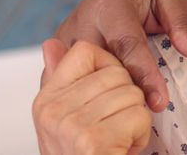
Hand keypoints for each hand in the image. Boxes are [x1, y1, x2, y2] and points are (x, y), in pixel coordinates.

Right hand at [33, 39, 151, 154]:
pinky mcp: (91, 140)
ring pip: (133, 95)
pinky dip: (140, 136)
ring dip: (135, 121)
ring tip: (116, 140)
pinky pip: (139, 116)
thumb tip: (50, 43)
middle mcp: (51, 109)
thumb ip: (65, 77)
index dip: (111, 66)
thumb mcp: (70, 115)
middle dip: (128, 101)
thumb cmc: (87, 152)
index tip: (110, 93)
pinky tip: (121, 150)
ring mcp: (69, 124)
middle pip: (119, 74)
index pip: (85, 50)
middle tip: (113, 128)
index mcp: (46, 97)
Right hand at [53, 0, 186, 110]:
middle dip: (119, 92)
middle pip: (98, 65)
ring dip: (100, 94)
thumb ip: (185, 22)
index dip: (144, 75)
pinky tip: (104, 105)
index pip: (127, 45)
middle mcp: (83, 17)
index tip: (159, 102)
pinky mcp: (62, 45)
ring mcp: (67, 33)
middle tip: (144, 114)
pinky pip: (67, 76)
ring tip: (128, 113)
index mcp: (112, 1)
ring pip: (78, 74)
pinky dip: (84, 91)